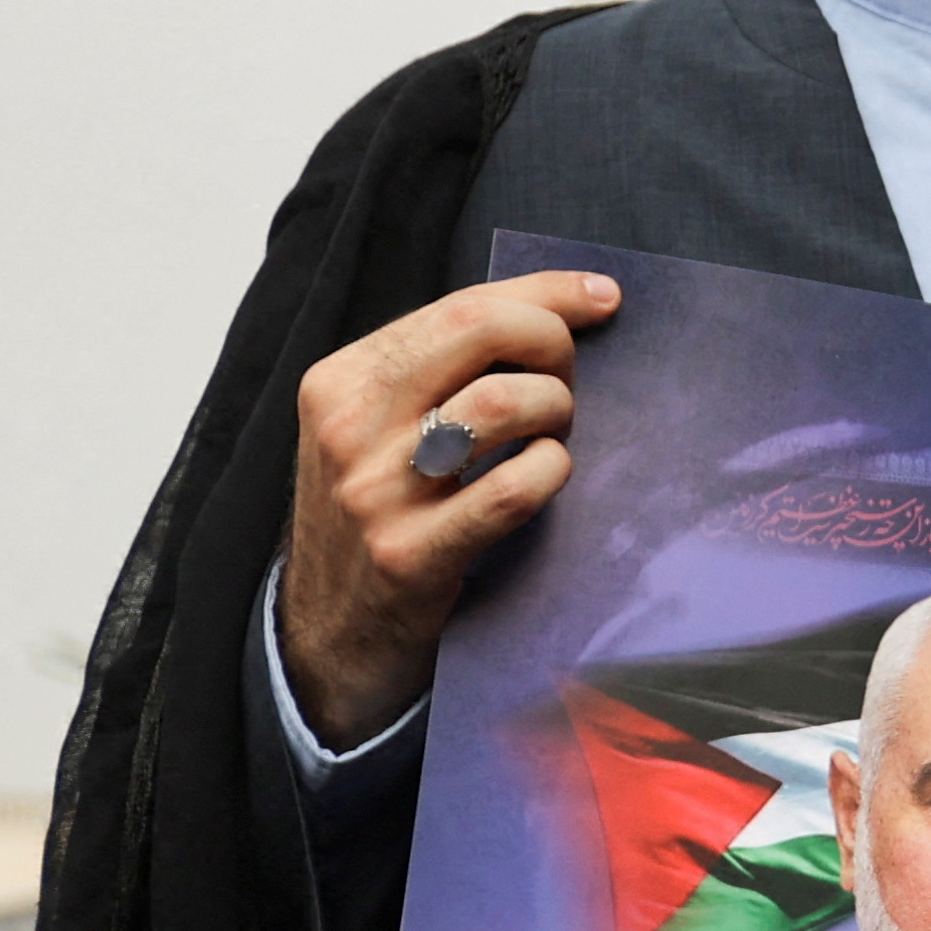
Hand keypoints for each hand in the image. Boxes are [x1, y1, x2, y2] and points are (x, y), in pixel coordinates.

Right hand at [275, 271, 620, 746]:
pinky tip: (546, 477)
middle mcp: (348, 428)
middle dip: (552, 342)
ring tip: (554, 432)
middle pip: (479, 334)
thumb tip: (562, 306)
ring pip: (498, 403)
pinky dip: (551, 472)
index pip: (459, 308)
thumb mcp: (379, 428)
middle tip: (569, 378)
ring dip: (554, 409)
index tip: (601, 297)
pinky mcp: (409, 555)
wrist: (328, 635)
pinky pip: (512, 490)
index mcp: (338, 381)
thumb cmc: (380, 513)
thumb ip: (440, 370)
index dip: (544, 295)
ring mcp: (374, 493)